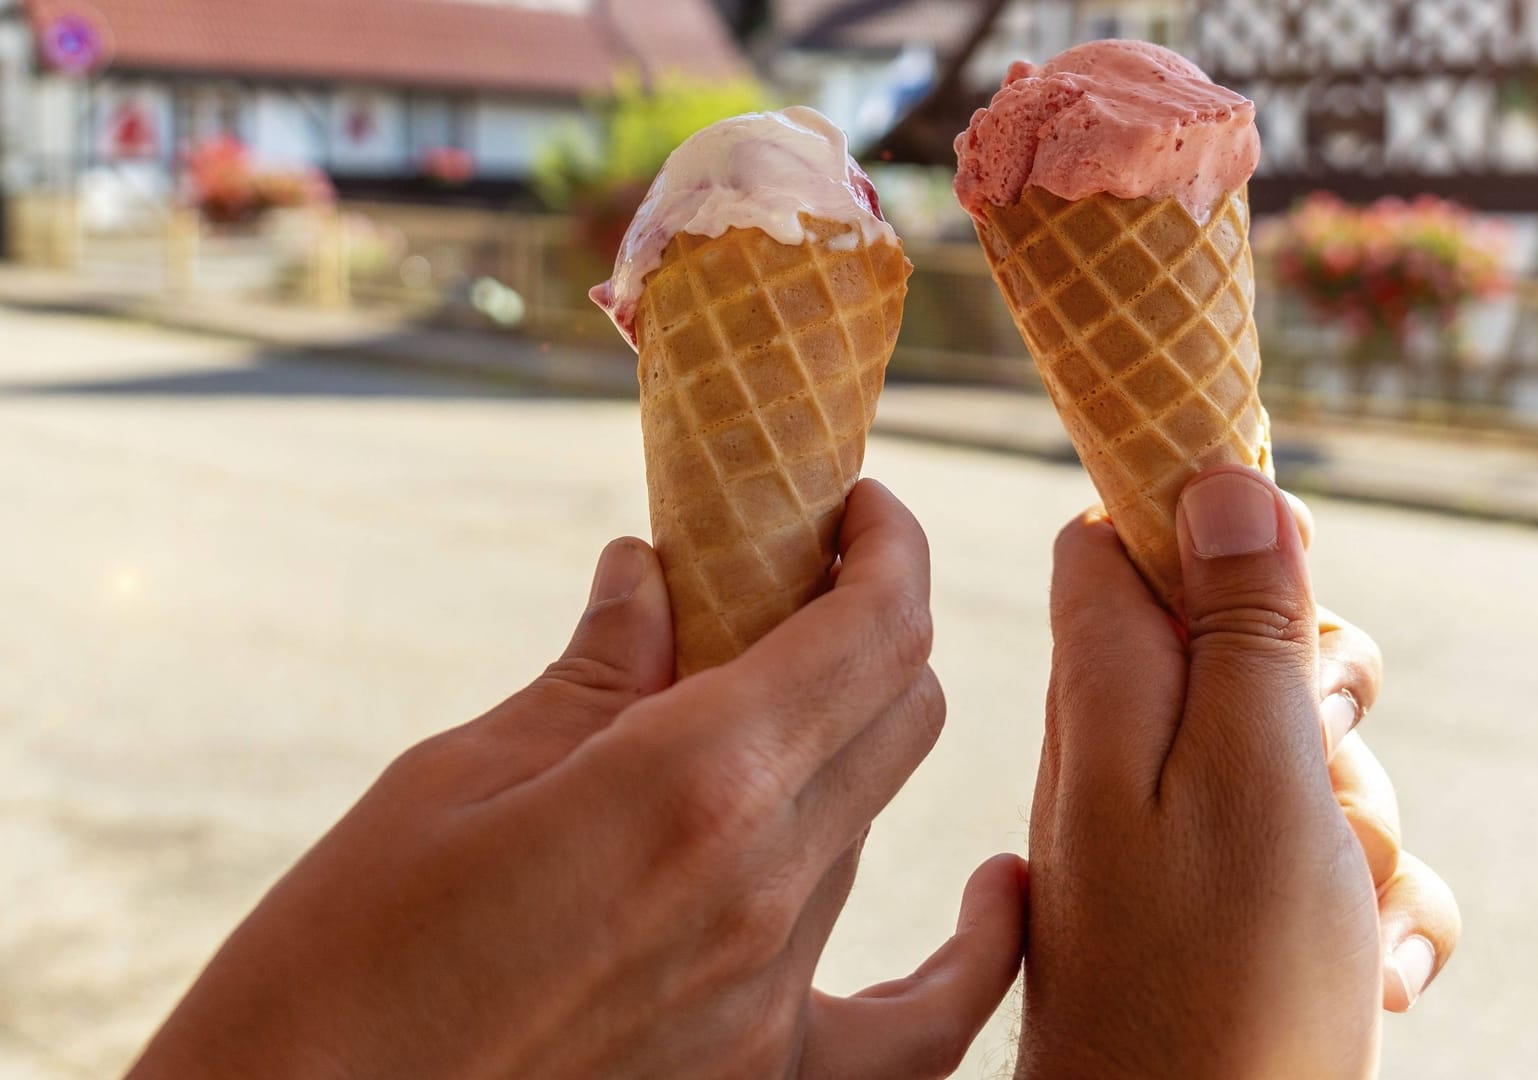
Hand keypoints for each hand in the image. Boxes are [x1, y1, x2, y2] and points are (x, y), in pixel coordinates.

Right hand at [130, 480, 1025, 1079]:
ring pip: (877, 820)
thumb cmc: (335, 966)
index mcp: (692, 786)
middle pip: (900, 710)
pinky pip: (922, 1026)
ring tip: (785, 697)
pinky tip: (992, 892)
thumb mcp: (451, 784)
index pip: (873, 631)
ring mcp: (773, 1001)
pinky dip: (970, 949)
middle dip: (874, 622)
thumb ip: (591, 675)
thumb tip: (654, 574)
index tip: (861, 509)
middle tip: (803, 585)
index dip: (891, 548)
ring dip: (852, 739)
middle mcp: (765, 893)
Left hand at [1022, 466, 1459, 1077]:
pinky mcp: (1230, 916)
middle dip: (1324, 692)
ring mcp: (1181, 843)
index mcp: (1111, 699)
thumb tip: (1222, 475)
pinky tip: (1373, 968)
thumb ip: (1243, 626)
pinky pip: (1323, 861)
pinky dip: (1370, 905)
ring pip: (1302, 755)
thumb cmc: (1227, 983)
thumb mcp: (1257, 774)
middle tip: (1326, 750)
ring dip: (1362, 819)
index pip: (1113, 539)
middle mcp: (1129, 760)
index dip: (1203, 518)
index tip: (1292, 565)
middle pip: (1237, 642)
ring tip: (1345, 902)